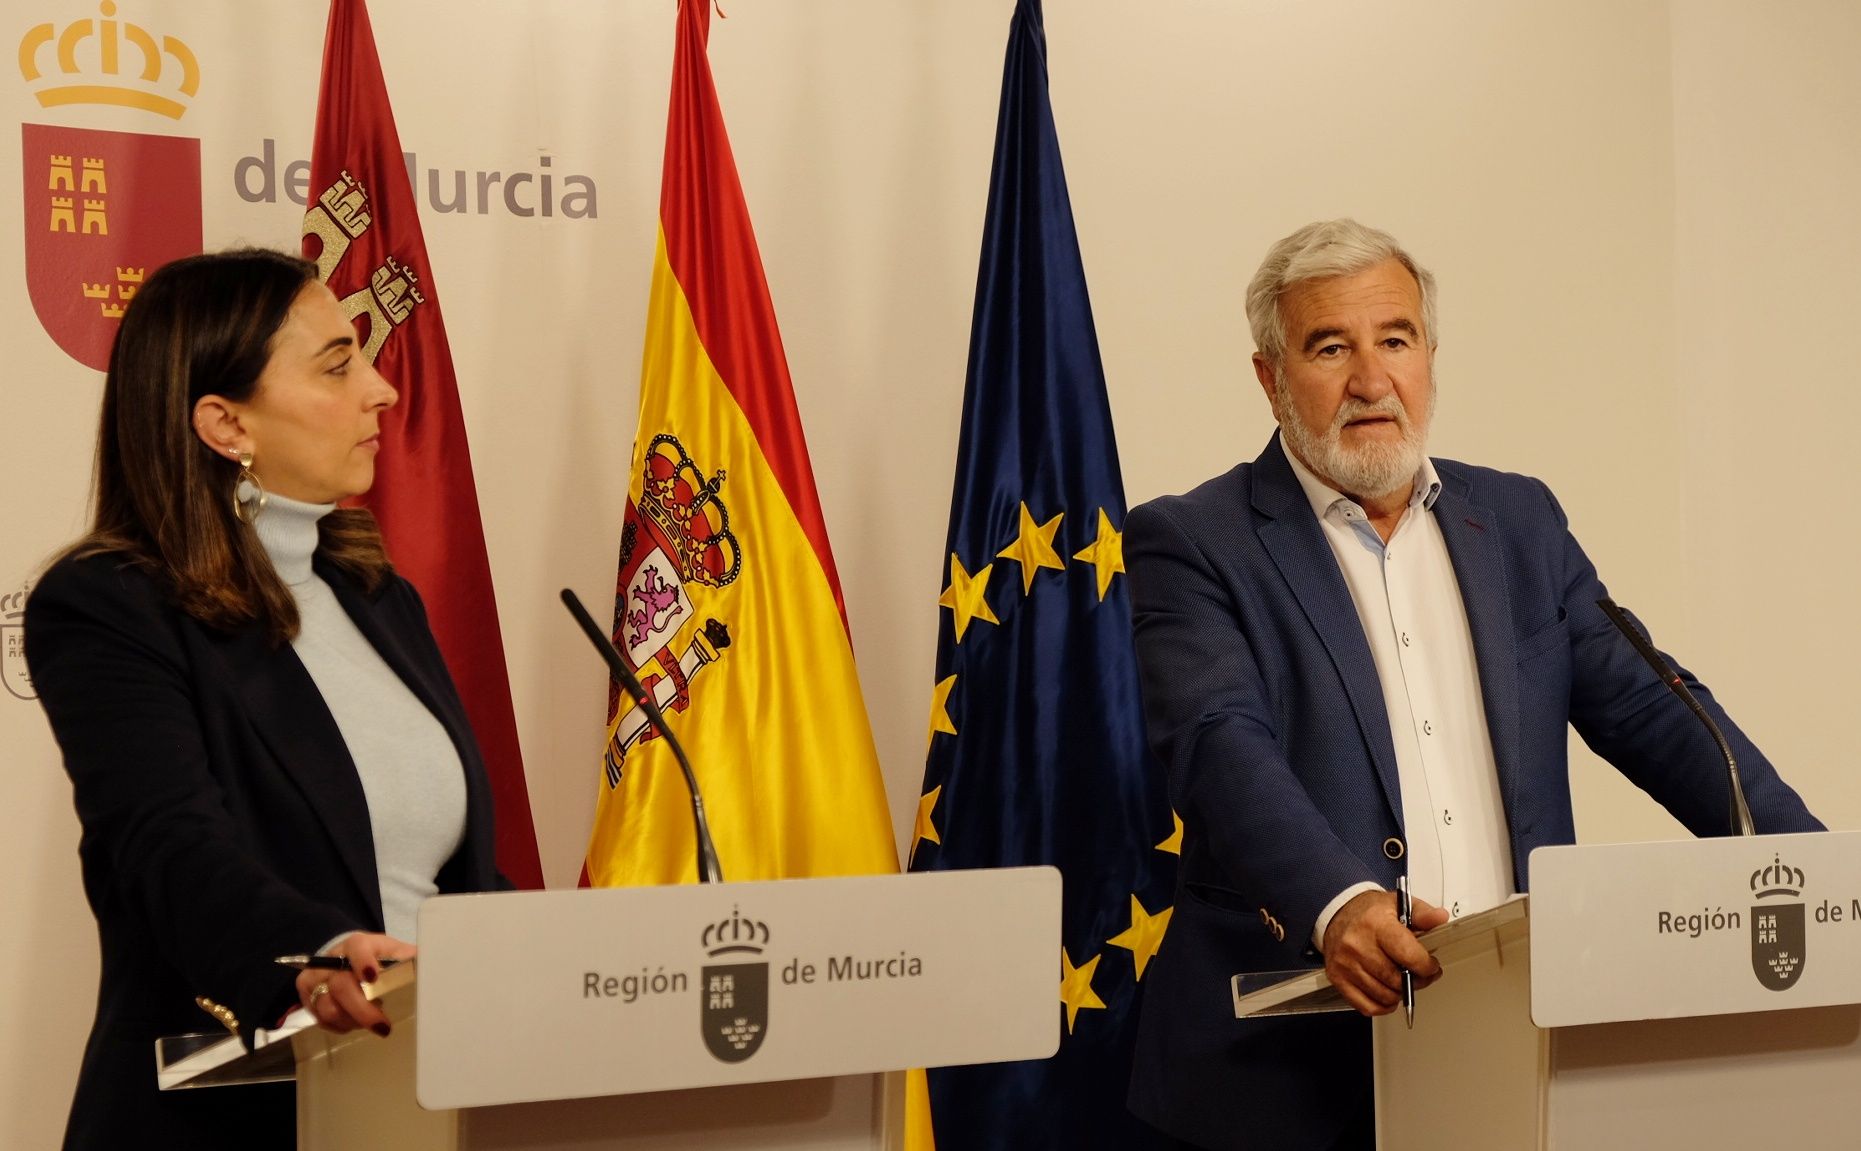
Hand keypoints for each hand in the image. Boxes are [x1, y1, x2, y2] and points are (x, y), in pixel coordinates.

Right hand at [294, 932, 415, 1037]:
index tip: (373, 977)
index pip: (357, 948)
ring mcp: (315, 977)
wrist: (349, 961)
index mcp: (358, 944)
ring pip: (328, 1007)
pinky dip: (341, 1026)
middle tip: (383, 1026)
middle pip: (341, 986)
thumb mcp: (396, 954)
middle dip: (363, 1010)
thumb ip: (411, 960)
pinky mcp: (307, 996)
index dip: (363, 962)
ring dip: (352, 1021)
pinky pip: (322, 1019)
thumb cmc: (379, 959)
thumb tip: (434, 968)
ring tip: (372, 1022)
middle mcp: (332, 959)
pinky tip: (355, 1022)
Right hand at [1320, 889, 1447, 1016]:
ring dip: (1400, 993)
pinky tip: (1388, 993)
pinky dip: (1382, 1006)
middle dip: (1417, 981)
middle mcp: (1357, 945)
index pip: (1407, 954)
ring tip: (1403, 980)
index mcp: (1375, 923)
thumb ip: (1422, 913)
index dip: (1426, 966)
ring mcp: (1345, 964)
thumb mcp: (1398, 904)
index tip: (1431, 966)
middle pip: (1397, 979)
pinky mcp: (1337, 978)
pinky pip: (1367, 1006)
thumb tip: (1440, 918)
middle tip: (1420, 974)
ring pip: (1384, 996)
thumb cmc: (1368, 912)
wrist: (1337, 914)